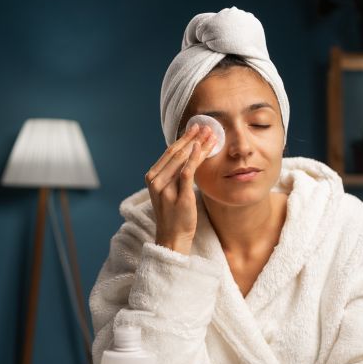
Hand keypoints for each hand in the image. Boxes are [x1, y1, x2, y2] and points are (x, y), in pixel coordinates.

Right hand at [145, 124, 217, 254]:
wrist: (172, 238)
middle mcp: (156, 181)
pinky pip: (186, 172)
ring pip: (182, 159)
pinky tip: (201, 147)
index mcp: (152, 177)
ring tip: (210, 134)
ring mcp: (165, 188)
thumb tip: (187, 157)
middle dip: (192, 137)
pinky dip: (194, 158)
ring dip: (197, 144)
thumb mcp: (169, 192)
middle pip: (175, 152)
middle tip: (206, 126)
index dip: (183, 138)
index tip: (196, 128)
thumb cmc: (174, 215)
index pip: (169, 152)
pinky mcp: (178, 196)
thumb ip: (173, 175)